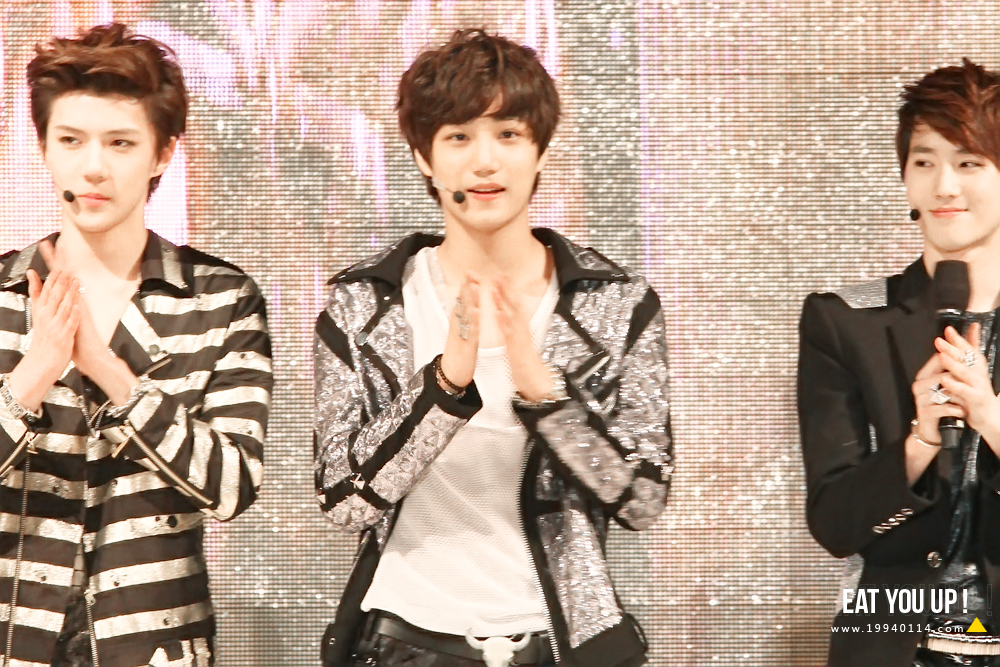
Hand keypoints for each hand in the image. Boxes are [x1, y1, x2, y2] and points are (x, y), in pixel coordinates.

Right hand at [6, 266, 79, 410]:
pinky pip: (69, 324)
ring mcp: (55, 327)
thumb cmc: (43, 340)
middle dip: (61, 282)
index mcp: (39, 313)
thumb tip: (33, 279)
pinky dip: (72, 314)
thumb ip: (38, 298)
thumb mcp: (38, 319)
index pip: (44, 292)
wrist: (41, 364)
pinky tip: (77, 305)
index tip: (58, 266)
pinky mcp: (63, 337)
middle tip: (67, 268)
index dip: (52, 279)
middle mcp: (45, 318)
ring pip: (63, 307)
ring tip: (75, 281)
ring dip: (69, 293)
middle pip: (53, 296)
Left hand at [36, 241, 105, 378]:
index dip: (51, 269)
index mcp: (68, 302)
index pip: (57, 282)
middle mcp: (73, 298)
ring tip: (51, 245)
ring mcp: (77, 300)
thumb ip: (64, 317)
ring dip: (58, 262)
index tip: (47, 255)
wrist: (91, 352)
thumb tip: (60, 314)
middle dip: (54, 258)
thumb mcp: (67, 327)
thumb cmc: (80, 342)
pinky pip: (70, 285)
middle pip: (61, 274)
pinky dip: (64, 276)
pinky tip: (62, 264)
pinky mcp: (79, 304)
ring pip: (65, 276)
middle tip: (46, 242)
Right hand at [439, 272, 479, 389]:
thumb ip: (461, 322)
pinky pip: (471, 331)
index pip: (461, 301)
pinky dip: (473, 320)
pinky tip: (477, 310)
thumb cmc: (458, 355)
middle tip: (471, 271)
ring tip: (474, 285)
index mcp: (458, 324)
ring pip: (465, 314)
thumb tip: (464, 309)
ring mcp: (462, 335)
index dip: (466, 286)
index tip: (470, 272)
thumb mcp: (459, 335)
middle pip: (462, 303)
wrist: (450, 375)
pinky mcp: (467, 345)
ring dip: (470, 299)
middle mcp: (458, 327)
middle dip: (467, 287)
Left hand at [494, 275, 550, 401]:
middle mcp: (521, 328)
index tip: (500, 275)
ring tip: (496, 288)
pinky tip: (498, 313)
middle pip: (514, 305)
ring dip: (504, 301)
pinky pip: (510, 332)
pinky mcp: (516, 346)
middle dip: (506, 289)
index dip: (507, 289)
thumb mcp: (516, 337)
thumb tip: (503, 310)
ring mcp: (519, 336)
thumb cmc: (522, 357)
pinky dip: (504, 322)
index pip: (514, 303)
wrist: (532, 377)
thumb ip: (510, 324)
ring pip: (512, 315)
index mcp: (519, 325)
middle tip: (498, 274)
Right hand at [905, 345, 967, 483]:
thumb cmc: (943, 404)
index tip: (970, 361)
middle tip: (972, 383)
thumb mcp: (948, 383)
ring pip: (943, 391)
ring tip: (967, 400)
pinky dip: (956, 410)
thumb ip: (956, 360)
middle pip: (942, 375)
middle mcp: (919, 385)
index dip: (955, 359)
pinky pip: (943, 408)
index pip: (938, 359)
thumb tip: (971, 333)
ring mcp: (920, 399)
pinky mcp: (924, 413)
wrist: (933, 430)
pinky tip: (962, 412)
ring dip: (959, 397)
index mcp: (924, 375)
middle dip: (959, 379)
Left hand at [938, 324, 999, 453]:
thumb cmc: (976, 388)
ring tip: (941, 356)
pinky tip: (944, 380)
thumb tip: (974, 326)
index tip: (947, 329)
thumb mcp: (972, 368)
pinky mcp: (976, 398)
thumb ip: (971, 347)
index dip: (958, 339)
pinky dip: (954, 385)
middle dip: (952, 348)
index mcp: (976, 364)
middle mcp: (979, 372)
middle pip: (965, 358)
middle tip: (938, 340)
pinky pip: (963, 391)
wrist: (988, 414)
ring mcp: (978, 385)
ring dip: (953, 364)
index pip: (967, 348)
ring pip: (965, 373)